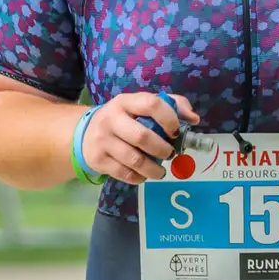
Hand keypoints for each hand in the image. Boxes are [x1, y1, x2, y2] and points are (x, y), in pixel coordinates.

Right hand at [81, 91, 199, 184]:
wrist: (84, 134)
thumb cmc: (123, 119)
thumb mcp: (140, 106)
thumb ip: (171, 105)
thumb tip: (193, 119)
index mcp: (125, 102)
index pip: (151, 104)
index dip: (169, 119)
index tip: (176, 133)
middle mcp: (111, 119)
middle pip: (142, 137)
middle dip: (163, 150)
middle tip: (169, 154)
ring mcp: (102, 140)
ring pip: (135, 160)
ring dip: (154, 170)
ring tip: (160, 171)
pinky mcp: (98, 160)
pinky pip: (125, 174)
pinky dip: (139, 178)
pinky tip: (144, 175)